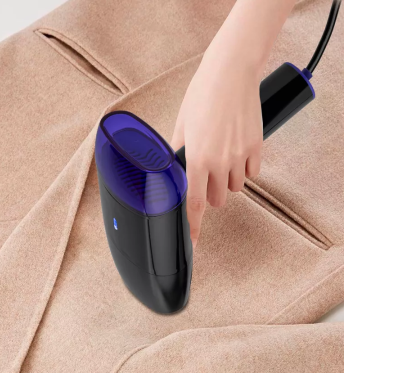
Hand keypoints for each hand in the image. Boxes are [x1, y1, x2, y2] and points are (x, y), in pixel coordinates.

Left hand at [171, 49, 262, 248]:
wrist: (231, 73)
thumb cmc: (201, 95)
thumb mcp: (181, 125)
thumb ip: (177, 152)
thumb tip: (173, 169)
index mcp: (196, 158)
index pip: (194, 204)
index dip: (193, 226)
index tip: (193, 241)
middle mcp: (220, 162)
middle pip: (218, 200)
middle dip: (211, 194)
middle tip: (205, 176)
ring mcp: (241, 156)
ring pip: (235, 187)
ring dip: (227, 180)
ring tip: (222, 157)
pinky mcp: (257, 148)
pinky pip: (252, 172)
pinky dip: (244, 168)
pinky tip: (237, 151)